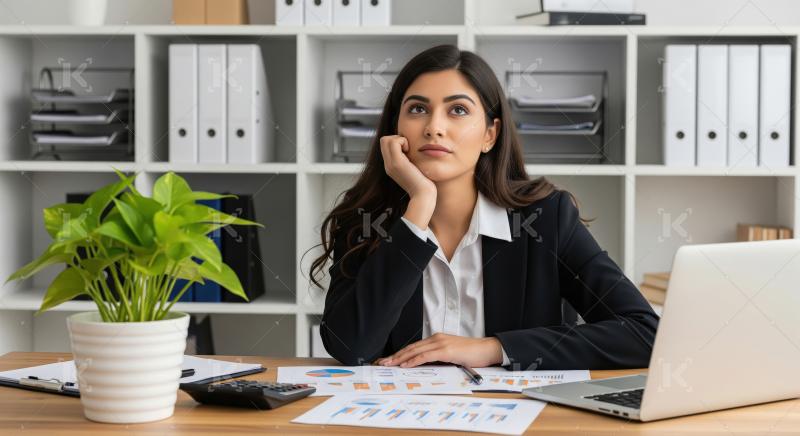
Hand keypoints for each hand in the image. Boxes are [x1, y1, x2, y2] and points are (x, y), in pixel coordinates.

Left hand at [374, 333, 503, 367]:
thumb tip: (424, 366)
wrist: (487, 350)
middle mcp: (436, 339)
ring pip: (415, 351)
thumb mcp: (451, 355)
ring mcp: (440, 343)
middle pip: (410, 348)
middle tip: (382, 362)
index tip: (389, 360)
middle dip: (395, 356)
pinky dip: (413, 360)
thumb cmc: (472, 354)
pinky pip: (425, 356)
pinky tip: (405, 365)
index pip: (414, 347)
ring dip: (400, 358)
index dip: (400, 353)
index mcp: (437, 339)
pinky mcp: (445, 350)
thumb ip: (438, 358)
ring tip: (388, 364)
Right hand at [379, 135, 435, 199]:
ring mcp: (390, 164)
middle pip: (383, 140)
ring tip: (408, 150)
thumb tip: (412, 150)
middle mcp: (388, 165)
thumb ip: (410, 161)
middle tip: (407, 148)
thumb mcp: (414, 169)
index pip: (385, 145)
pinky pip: (394, 142)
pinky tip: (409, 151)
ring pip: (386, 139)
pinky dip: (402, 141)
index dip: (396, 142)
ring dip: (399, 139)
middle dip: (396, 138)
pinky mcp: (397, 163)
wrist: (423, 195)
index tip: (407, 150)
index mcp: (391, 166)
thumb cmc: (423, 183)